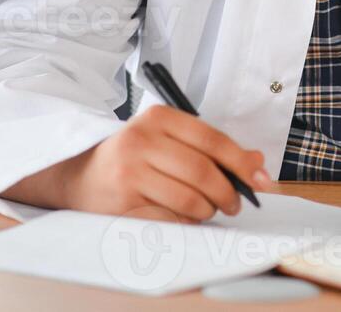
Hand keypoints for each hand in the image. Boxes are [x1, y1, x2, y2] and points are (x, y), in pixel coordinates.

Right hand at [0, 104, 274, 221]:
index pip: (213, 140)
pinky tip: (185, 217)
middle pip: (204, 172)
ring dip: (208, 210)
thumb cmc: (133, 155)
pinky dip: (186, 222)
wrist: (79, 174)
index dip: (242, 163)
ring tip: (207, 209)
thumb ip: (212, 147)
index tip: (262, 180)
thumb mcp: (169, 139)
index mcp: (158, 118)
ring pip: (190, 199)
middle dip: (228, 193)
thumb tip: (258, 162)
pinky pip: (171, 219)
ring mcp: (130, 173)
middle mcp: (141, 141)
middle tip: (234, 203)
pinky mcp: (122, 203)